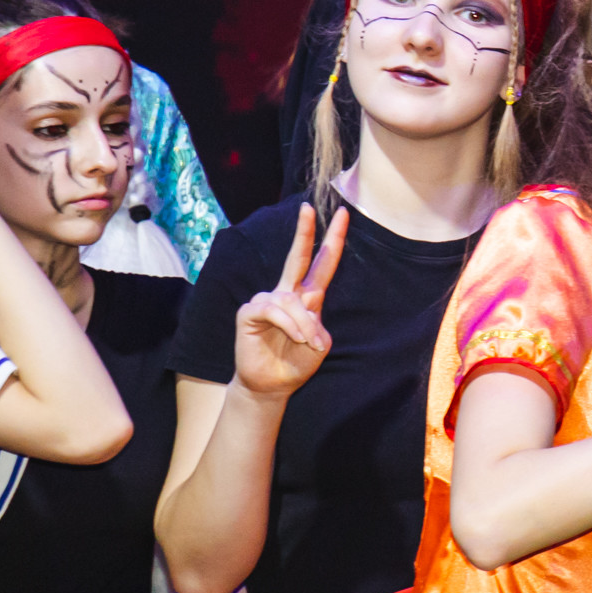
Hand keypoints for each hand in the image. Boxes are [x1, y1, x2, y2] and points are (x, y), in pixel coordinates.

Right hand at [232, 204, 348, 400]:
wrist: (272, 384)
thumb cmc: (296, 362)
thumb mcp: (319, 345)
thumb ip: (318, 326)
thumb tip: (307, 314)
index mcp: (307, 298)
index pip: (322, 264)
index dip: (332, 240)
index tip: (342, 215)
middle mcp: (286, 294)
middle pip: (298, 258)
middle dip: (304, 233)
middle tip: (307, 208)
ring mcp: (266, 301)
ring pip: (290, 300)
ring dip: (304, 324)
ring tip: (309, 343)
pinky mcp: (249, 312)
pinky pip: (273, 310)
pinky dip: (289, 325)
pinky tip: (294, 337)